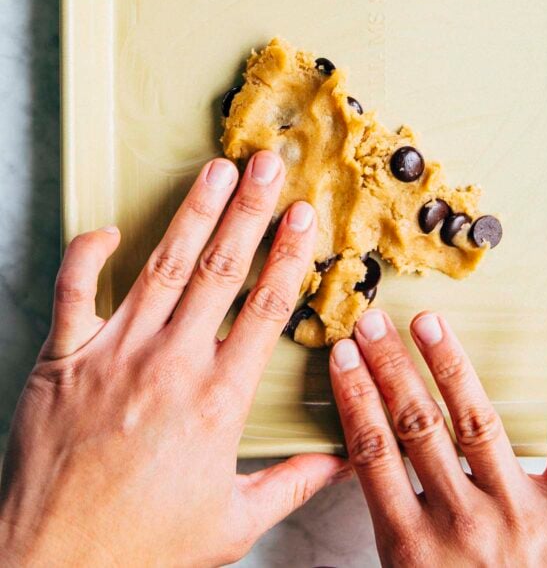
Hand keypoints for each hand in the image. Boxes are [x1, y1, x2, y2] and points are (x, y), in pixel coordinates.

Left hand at [0, 152, 347, 566]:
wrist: (56, 567)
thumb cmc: (144, 549)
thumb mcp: (232, 523)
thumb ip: (292, 482)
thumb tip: (345, 460)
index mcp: (217, 399)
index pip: (266, 308)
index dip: (289, 255)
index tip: (306, 215)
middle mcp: (171, 363)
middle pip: (220, 270)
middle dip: (249, 210)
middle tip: (269, 164)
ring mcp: (114, 354)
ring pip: (162, 267)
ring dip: (192, 213)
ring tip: (217, 170)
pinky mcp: (63, 359)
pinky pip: (73, 292)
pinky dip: (86, 255)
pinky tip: (108, 230)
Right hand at [330, 310, 546, 567]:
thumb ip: (395, 529)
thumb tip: (364, 464)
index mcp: (414, 546)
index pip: (375, 453)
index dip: (356, 398)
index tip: (344, 355)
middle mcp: (463, 522)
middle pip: (417, 427)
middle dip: (391, 368)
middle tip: (374, 320)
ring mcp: (520, 514)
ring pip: (478, 423)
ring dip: (450, 366)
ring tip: (429, 322)